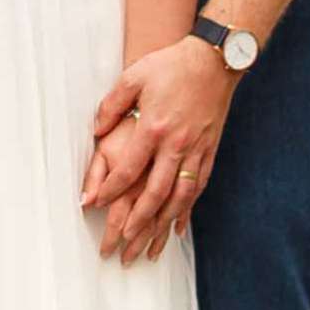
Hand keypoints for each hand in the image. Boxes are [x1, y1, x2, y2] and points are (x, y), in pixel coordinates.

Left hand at [81, 37, 236, 263]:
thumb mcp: (133, 77)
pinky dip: (186, 211)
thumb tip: (96, 130)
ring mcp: (196, 150)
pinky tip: (177, 228)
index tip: (94, 205)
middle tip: (121, 245)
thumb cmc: (171, 65)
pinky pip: (198, 188)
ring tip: (149, 248)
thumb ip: (111, 105)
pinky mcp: (210, 151)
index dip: (109, 190)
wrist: (214, 60)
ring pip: (178, 198)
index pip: (127, 169)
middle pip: (154, 194)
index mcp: (153, 128)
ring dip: (161, 226)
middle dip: (136, 223)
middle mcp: (176, 145)